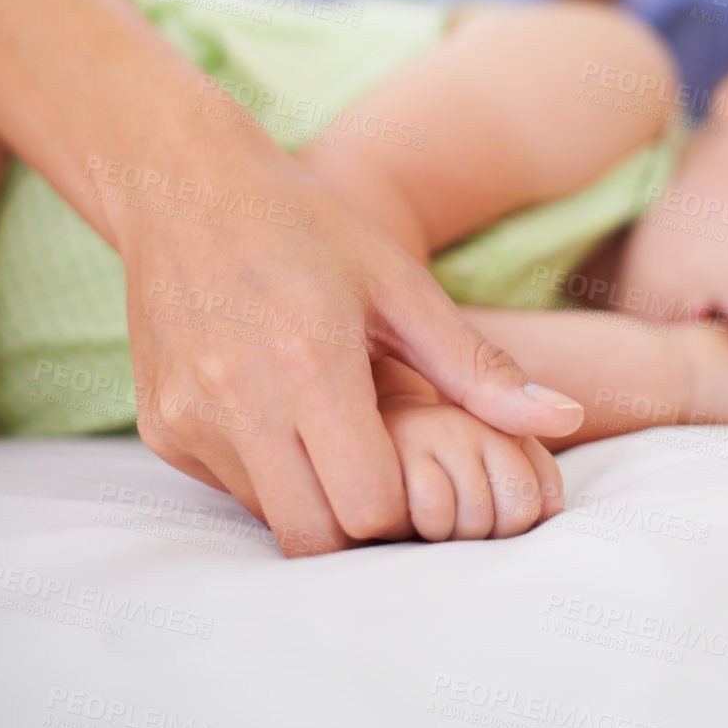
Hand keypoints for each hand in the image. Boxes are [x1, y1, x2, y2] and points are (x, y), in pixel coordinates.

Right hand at [121, 144, 584, 557]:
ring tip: (336, 434)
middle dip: (362, 523)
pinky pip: (230, 489)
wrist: (183, 189)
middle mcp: (238, 400)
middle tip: (384, 469)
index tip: (421, 463)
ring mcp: (190, 419)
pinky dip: (268, 475)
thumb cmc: (308, 228)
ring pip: (272, 521)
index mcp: (309, 362)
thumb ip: (477, 365)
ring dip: (315, 499)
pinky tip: (283, 414)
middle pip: (318, 539)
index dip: (408, 501)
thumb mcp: (399, 284)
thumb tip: (566, 418)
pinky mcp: (161, 429)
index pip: (370, 507)